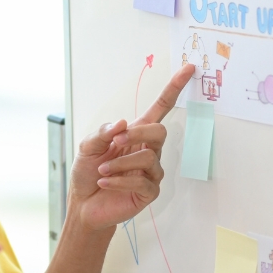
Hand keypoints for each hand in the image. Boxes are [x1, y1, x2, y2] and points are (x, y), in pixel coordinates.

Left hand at [68, 63, 194, 231]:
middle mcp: (147, 150)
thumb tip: (123, 123)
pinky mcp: (149, 191)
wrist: (83, 204)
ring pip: (148, 158)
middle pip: (159, 132)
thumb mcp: (87, 147)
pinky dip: (118, 181)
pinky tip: (105, 183)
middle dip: (137, 135)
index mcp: (135, 134)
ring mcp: (151, 171)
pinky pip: (141, 181)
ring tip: (102, 171)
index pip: (161, 108)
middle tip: (115, 143)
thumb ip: (103, 132)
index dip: (174, 89)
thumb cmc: (87, 173)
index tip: (188, 68)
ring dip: (120, 163)